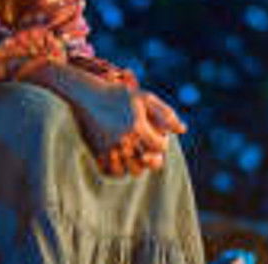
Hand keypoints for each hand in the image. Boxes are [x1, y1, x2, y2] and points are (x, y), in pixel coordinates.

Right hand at [26, 62, 185, 175]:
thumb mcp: (144, 97)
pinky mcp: (97, 152)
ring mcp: (109, 148)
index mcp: (137, 125)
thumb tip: (182, 130)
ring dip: (136, 165)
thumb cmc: (117, 94)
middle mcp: (124, 139)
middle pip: (148, 164)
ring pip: (131, 171)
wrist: (84, 94)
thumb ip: (166, 113)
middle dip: (151, 157)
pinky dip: (119, 170)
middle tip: (146, 149)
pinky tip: (120, 159)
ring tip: (133, 155)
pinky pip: (112, 172)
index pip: (160, 147)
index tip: (155, 135)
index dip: (161, 142)